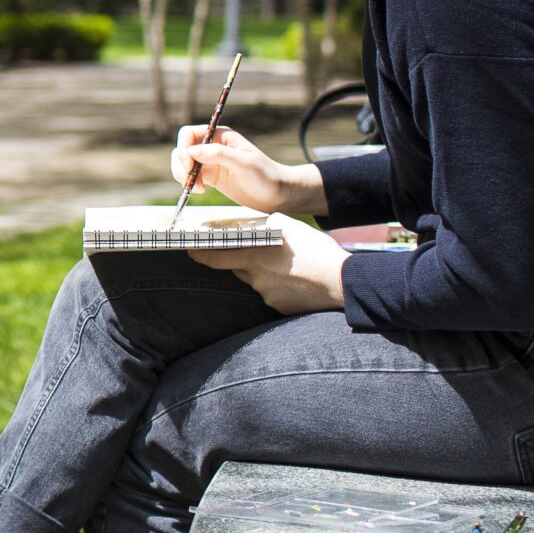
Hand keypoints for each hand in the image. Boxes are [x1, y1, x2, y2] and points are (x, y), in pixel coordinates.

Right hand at [169, 123, 322, 216]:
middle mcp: (212, 146)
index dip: (184, 149)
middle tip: (191, 183)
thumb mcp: (245, 164)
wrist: (277, 195)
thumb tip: (192, 151)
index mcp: (220, 136)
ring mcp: (209, 162)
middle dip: (181, 165)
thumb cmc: (266, 176)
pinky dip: (188, 184)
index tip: (189, 167)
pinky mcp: (209, 177)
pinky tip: (200, 192)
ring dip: (183, 176)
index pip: (189, 134)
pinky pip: (189, 176)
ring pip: (182, 163)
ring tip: (198, 190)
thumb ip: (219, 154)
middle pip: (182, 149)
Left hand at [191, 218, 349, 313]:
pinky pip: (271, 293)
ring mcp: (267, 295)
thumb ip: (267, 225)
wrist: (342, 282)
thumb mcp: (290, 226)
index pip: (214, 258)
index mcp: (254, 256)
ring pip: (256, 280)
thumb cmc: (317, 251)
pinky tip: (294, 278)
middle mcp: (256, 278)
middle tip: (253, 252)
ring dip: (263, 272)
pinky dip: (278, 285)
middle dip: (240, 259)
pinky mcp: (280, 307)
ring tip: (286, 265)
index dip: (200, 254)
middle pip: (237, 268)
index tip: (191, 250)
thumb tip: (255, 225)